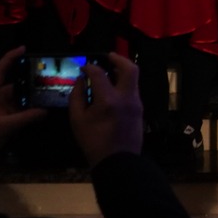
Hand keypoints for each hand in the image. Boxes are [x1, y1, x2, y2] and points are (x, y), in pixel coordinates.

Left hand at [0, 46, 42, 177]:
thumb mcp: (3, 126)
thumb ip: (25, 117)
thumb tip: (45, 110)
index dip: (10, 58)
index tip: (24, 49)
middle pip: (14, 85)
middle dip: (29, 81)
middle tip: (47, 77)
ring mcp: (0, 111)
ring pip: (18, 100)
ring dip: (31, 98)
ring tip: (49, 92)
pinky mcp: (4, 122)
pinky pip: (20, 112)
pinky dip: (30, 111)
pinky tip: (43, 109)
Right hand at [70, 51, 144, 166]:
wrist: (118, 161)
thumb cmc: (93, 142)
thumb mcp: (77, 120)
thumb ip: (77, 96)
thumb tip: (81, 80)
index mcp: (108, 100)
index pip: (100, 74)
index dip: (90, 67)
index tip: (85, 67)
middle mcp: (126, 97)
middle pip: (129, 68)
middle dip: (118, 58)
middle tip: (108, 56)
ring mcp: (136, 103)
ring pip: (134, 78)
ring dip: (122, 71)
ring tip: (109, 71)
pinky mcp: (140, 109)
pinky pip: (133, 89)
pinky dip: (124, 83)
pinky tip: (113, 88)